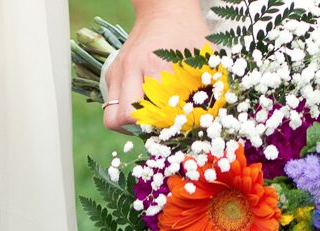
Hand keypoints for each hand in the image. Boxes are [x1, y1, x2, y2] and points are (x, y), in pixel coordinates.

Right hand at [102, 0, 208, 130]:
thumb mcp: (203, 59)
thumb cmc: (188, 33)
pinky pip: (111, 105)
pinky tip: (142, 109)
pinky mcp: (111, 73)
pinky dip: (123, 114)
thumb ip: (207, 90)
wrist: (164, 9)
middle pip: (122, 119)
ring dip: (127, 127)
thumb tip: (208, 122)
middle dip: (140, 131)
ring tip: (147, 123)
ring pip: (111, 117)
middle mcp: (130, 70)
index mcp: (154, 66)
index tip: (177, 128)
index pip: (149, 113)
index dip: (163, 128)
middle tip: (158, 129)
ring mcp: (117, 72)